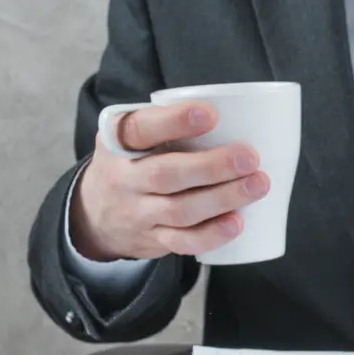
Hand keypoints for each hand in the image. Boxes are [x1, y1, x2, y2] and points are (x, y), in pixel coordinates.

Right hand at [69, 102, 269, 261]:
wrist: (95, 214)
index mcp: (118, 141)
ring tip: (258, 185)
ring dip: (222, 198)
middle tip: (250, 157)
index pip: (140, 128)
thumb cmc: (135, 162)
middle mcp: (123, 178)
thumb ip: (169, 122)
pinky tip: (237, 223)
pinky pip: (182, 242)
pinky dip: (211, 235)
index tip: (210, 114)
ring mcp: (137, 213)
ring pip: (179, 210)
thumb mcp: (134, 136)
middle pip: (165, 174)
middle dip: (211, 167)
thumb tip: (242, 112)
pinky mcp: (152, 240)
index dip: (173, 121)